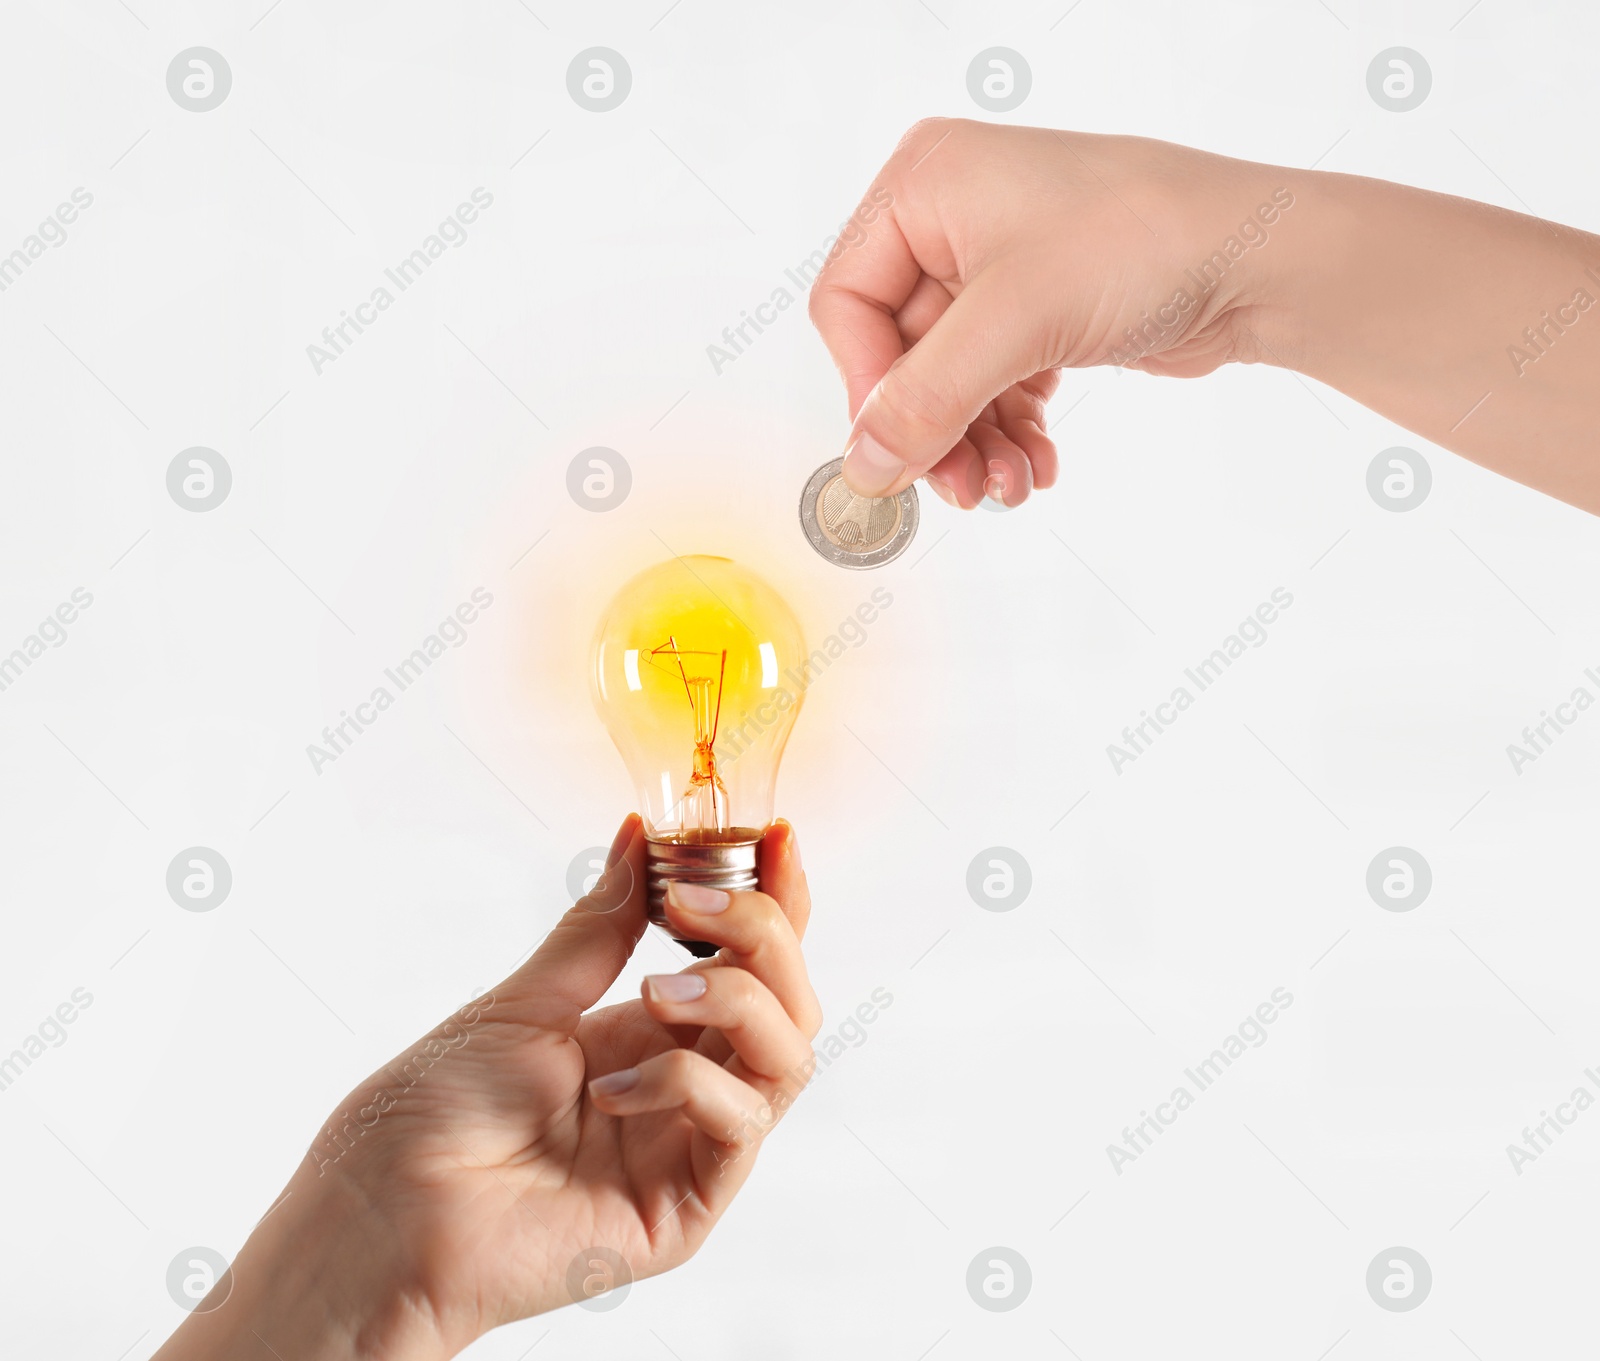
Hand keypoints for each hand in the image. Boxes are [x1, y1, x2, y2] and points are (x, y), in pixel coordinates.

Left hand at [155, 815, 819, 1360]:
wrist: (384, 1208)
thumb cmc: (436, 1112)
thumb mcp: (527, 999)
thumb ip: (601, 927)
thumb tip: (640, 837)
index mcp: (652, 1035)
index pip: (750, 962)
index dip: (777, 899)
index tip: (777, 836)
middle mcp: (686, 1086)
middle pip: (788, 1001)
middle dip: (763, 932)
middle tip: (691, 901)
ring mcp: (691, 1146)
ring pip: (788, 1056)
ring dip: (736, 998)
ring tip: (655, 988)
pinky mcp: (689, 1205)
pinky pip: (740, 1124)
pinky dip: (686, 1082)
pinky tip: (612, 1090)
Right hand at [811, 118, 1599, 515]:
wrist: (1258, 259)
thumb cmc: (1149, 238)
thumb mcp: (1015, 322)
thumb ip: (926, 401)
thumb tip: (866, 464)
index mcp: (925, 185)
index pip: (848, 302)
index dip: (870, 385)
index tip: (899, 447)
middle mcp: (952, 219)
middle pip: (900, 354)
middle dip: (934, 429)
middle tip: (960, 487)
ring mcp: (997, 267)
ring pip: (948, 380)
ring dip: (972, 442)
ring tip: (1008, 485)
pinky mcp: (1039, 310)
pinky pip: (994, 385)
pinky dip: (1009, 430)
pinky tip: (1036, 463)